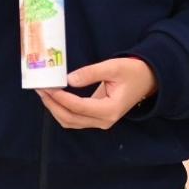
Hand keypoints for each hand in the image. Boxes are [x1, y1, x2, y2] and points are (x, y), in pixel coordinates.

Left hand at [37, 56, 156, 130]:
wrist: (147, 80)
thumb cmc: (132, 72)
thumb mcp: (113, 67)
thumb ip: (91, 73)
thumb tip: (69, 79)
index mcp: (110, 110)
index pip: (78, 107)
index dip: (60, 98)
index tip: (47, 87)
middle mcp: (104, 121)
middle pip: (71, 119)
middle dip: (53, 105)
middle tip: (40, 89)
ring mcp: (100, 122)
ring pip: (71, 121)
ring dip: (55, 108)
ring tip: (44, 92)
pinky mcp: (97, 117)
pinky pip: (75, 118)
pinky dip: (62, 109)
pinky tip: (54, 97)